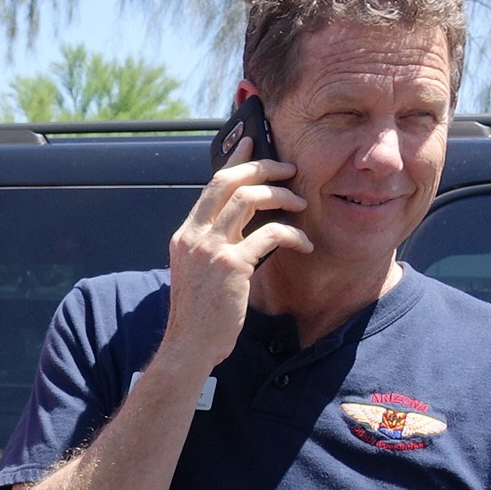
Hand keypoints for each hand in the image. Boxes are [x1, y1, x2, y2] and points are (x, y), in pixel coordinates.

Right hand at [161, 141, 308, 371]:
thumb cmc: (200, 315)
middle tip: (289, 168)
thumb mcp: (198, 273)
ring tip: (300, 204)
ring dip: (282, 196)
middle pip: (229, 182)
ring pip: (250, 200)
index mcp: (185, 235)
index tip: (252, 142)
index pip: (211, 186)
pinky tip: (305, 245)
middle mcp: (194, 236)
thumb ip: (212, 247)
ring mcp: (211, 249)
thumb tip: (243, 226)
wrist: (189, 346)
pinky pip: (270, 234)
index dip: (234, 160)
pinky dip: (293, 235)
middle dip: (263, 167)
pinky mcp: (232, 265)